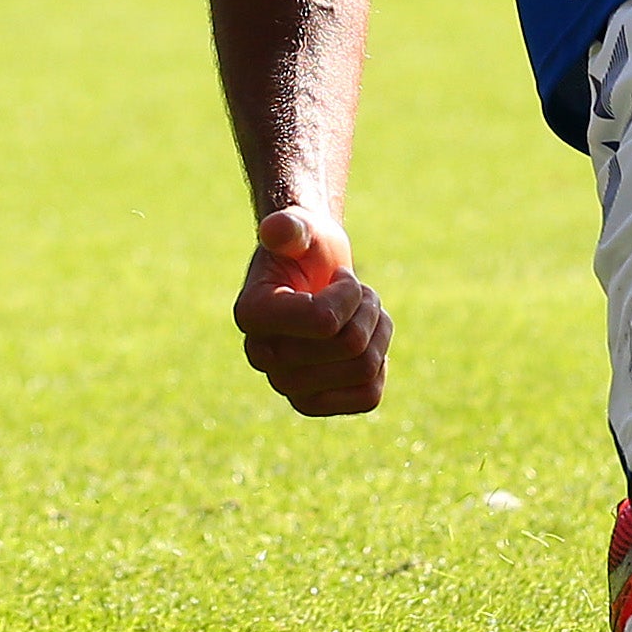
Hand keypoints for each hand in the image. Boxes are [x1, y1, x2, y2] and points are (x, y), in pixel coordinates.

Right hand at [230, 203, 388, 417]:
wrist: (311, 274)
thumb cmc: (306, 248)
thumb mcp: (301, 229)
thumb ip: (290, 227)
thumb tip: (277, 231)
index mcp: (252, 315)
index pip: (325, 321)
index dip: (350, 293)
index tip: (341, 276)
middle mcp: (262, 358)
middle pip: (351, 346)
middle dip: (367, 309)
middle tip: (355, 293)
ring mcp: (287, 387)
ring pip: (366, 370)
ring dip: (377, 332)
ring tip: (361, 313)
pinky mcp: (313, 403)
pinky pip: (369, 396)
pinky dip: (379, 364)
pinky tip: (362, 343)